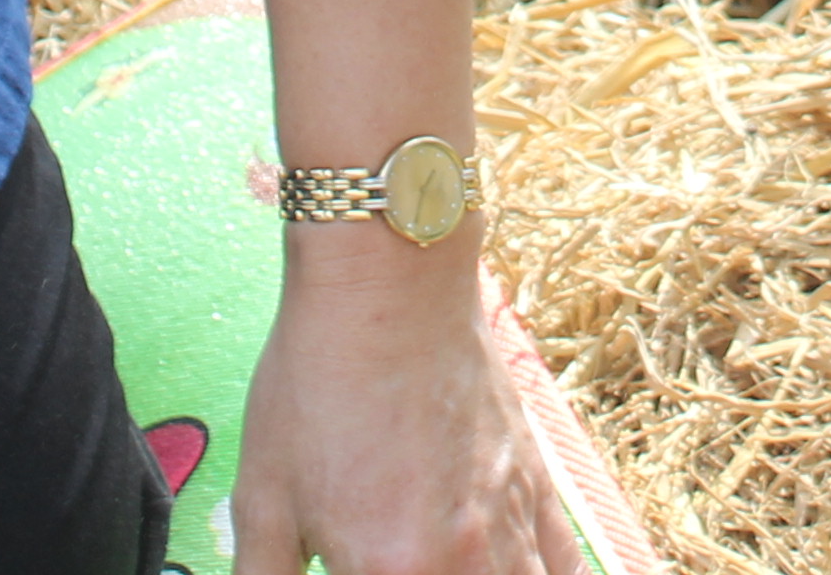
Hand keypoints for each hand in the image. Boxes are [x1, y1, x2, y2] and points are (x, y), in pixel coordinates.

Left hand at [226, 264, 580, 574]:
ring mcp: (510, 525)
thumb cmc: (320, 381)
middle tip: (394, 569)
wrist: (390, 284)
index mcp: (390, 570)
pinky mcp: (536, 488)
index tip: (346, 572)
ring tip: (444, 573)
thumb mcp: (263, 498)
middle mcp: (463, 559)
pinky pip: (568, 566)